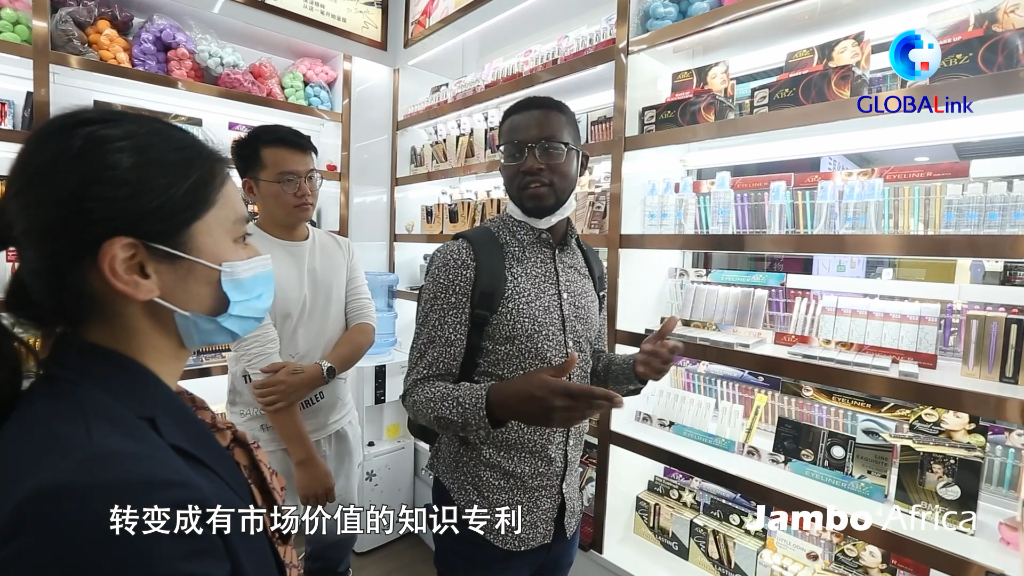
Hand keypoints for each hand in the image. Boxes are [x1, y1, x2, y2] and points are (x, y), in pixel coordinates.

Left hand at [253, 362, 320, 410]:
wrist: (311, 378)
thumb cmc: (298, 370)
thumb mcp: (285, 364)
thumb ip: (272, 367)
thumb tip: (261, 370)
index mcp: (278, 379)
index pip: (261, 384)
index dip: (255, 385)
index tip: (254, 384)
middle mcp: (279, 389)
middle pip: (262, 393)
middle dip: (256, 392)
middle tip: (254, 391)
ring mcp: (283, 397)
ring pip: (266, 401)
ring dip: (259, 400)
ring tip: (258, 398)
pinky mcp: (288, 402)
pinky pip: (275, 407)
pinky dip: (267, 408)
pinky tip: (263, 407)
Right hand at [293, 456, 335, 507]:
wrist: (307, 462)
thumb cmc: (318, 466)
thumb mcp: (328, 476)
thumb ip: (328, 486)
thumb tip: (327, 493)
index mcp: (330, 487)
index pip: (331, 500)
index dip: (328, 498)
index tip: (325, 496)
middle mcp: (322, 493)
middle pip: (322, 504)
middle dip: (320, 500)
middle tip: (317, 497)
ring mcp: (312, 494)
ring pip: (314, 505)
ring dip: (312, 502)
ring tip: (310, 497)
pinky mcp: (303, 494)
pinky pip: (304, 503)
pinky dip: (305, 501)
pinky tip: (304, 496)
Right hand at [487, 352, 623, 427]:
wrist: (507, 402)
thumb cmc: (524, 384)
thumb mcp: (543, 372)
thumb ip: (562, 367)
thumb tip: (575, 355)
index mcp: (559, 389)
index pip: (588, 393)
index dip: (605, 395)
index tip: (618, 397)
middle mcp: (561, 404)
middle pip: (589, 406)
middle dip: (606, 405)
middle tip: (619, 403)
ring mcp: (557, 416)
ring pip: (583, 416)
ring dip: (596, 412)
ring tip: (607, 407)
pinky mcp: (552, 424)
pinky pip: (572, 423)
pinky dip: (583, 418)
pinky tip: (589, 415)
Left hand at [635, 316, 684, 381]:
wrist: (639, 361)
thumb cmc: (651, 347)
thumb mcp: (656, 337)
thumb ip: (665, 329)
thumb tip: (675, 317)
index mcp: (671, 350)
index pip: (679, 347)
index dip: (672, 346)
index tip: (662, 342)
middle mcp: (670, 360)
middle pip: (667, 357)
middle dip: (655, 352)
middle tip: (643, 347)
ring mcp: (664, 369)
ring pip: (659, 366)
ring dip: (647, 360)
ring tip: (638, 356)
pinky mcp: (657, 377)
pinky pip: (652, 375)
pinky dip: (644, 370)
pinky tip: (638, 367)